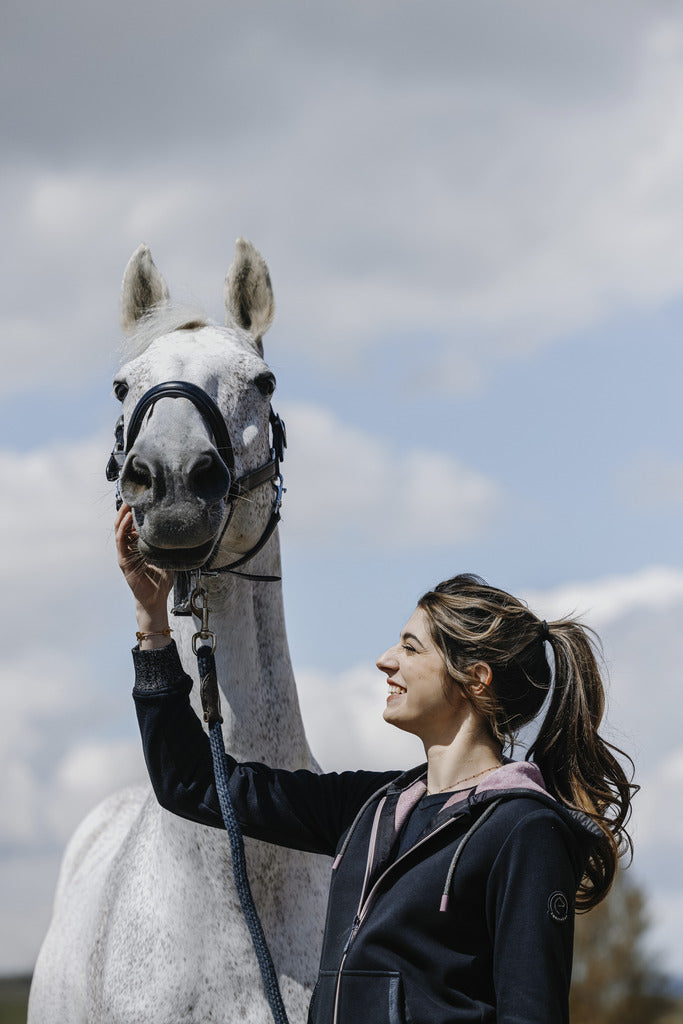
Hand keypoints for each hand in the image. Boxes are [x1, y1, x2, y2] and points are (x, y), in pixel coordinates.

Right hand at [115, 503, 172, 628]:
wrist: (155, 600)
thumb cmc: (161, 580)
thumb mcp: (168, 556)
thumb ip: (170, 544)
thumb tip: (183, 529)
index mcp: (138, 545)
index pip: (133, 523)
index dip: (135, 510)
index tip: (142, 496)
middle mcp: (129, 547)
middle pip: (124, 523)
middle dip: (127, 507)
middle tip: (134, 493)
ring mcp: (124, 554)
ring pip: (119, 529)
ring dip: (122, 514)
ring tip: (128, 501)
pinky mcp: (123, 562)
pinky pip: (121, 542)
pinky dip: (123, 529)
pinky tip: (128, 518)